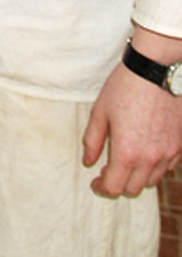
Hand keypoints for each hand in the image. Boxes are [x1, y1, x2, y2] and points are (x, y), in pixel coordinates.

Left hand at [83, 29, 181, 196]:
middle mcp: (150, 159)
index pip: (115, 187)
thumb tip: (88, 161)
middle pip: (134, 188)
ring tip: (125, 162)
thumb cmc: (123, 88)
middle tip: (107, 172)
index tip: (95, 182)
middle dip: (119, 184)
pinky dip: (155, 168)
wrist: (154, 72)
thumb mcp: (99, 112)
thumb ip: (92, 140)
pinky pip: (168, 168)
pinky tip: (145, 155)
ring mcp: (168, 154)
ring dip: (137, 177)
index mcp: (127, 152)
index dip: (102, 187)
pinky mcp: (179, 146)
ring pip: (152, 180)